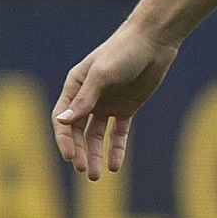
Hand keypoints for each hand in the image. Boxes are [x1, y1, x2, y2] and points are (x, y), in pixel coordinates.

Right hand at [52, 21, 180, 179]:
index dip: (64, 140)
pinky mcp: (127, 108)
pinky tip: (115, 166)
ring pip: (96, 136)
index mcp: (74, 88)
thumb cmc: (123, 52)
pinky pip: (119, 133)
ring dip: (95, 154)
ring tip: (96, 176)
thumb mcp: (102, 75)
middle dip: (80, 152)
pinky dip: (116, 148)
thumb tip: (62, 122)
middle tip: (84, 170)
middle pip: (78, 132)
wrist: (154, 41)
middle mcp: (88, 98)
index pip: (63, 120)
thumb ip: (84, 99)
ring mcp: (107, 104)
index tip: (70, 157)